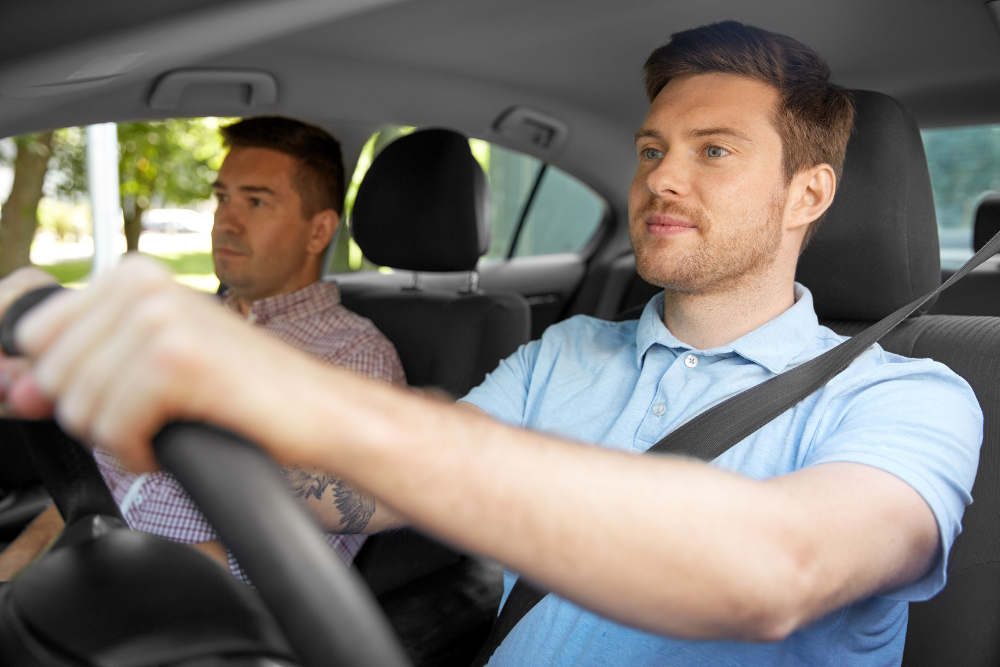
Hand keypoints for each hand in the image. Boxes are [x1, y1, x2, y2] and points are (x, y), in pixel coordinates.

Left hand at [8, 255, 305, 470]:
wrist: (316, 410)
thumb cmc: (241, 390)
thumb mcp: (153, 363)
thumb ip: (77, 369)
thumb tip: (12, 390)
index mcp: (134, 275)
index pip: (37, 337)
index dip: (67, 384)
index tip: (115, 398)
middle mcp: (142, 285)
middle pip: (53, 378)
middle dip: (98, 413)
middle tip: (158, 411)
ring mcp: (159, 319)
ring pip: (79, 409)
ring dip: (123, 437)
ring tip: (174, 422)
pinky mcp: (175, 361)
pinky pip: (113, 430)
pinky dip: (141, 453)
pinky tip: (177, 439)